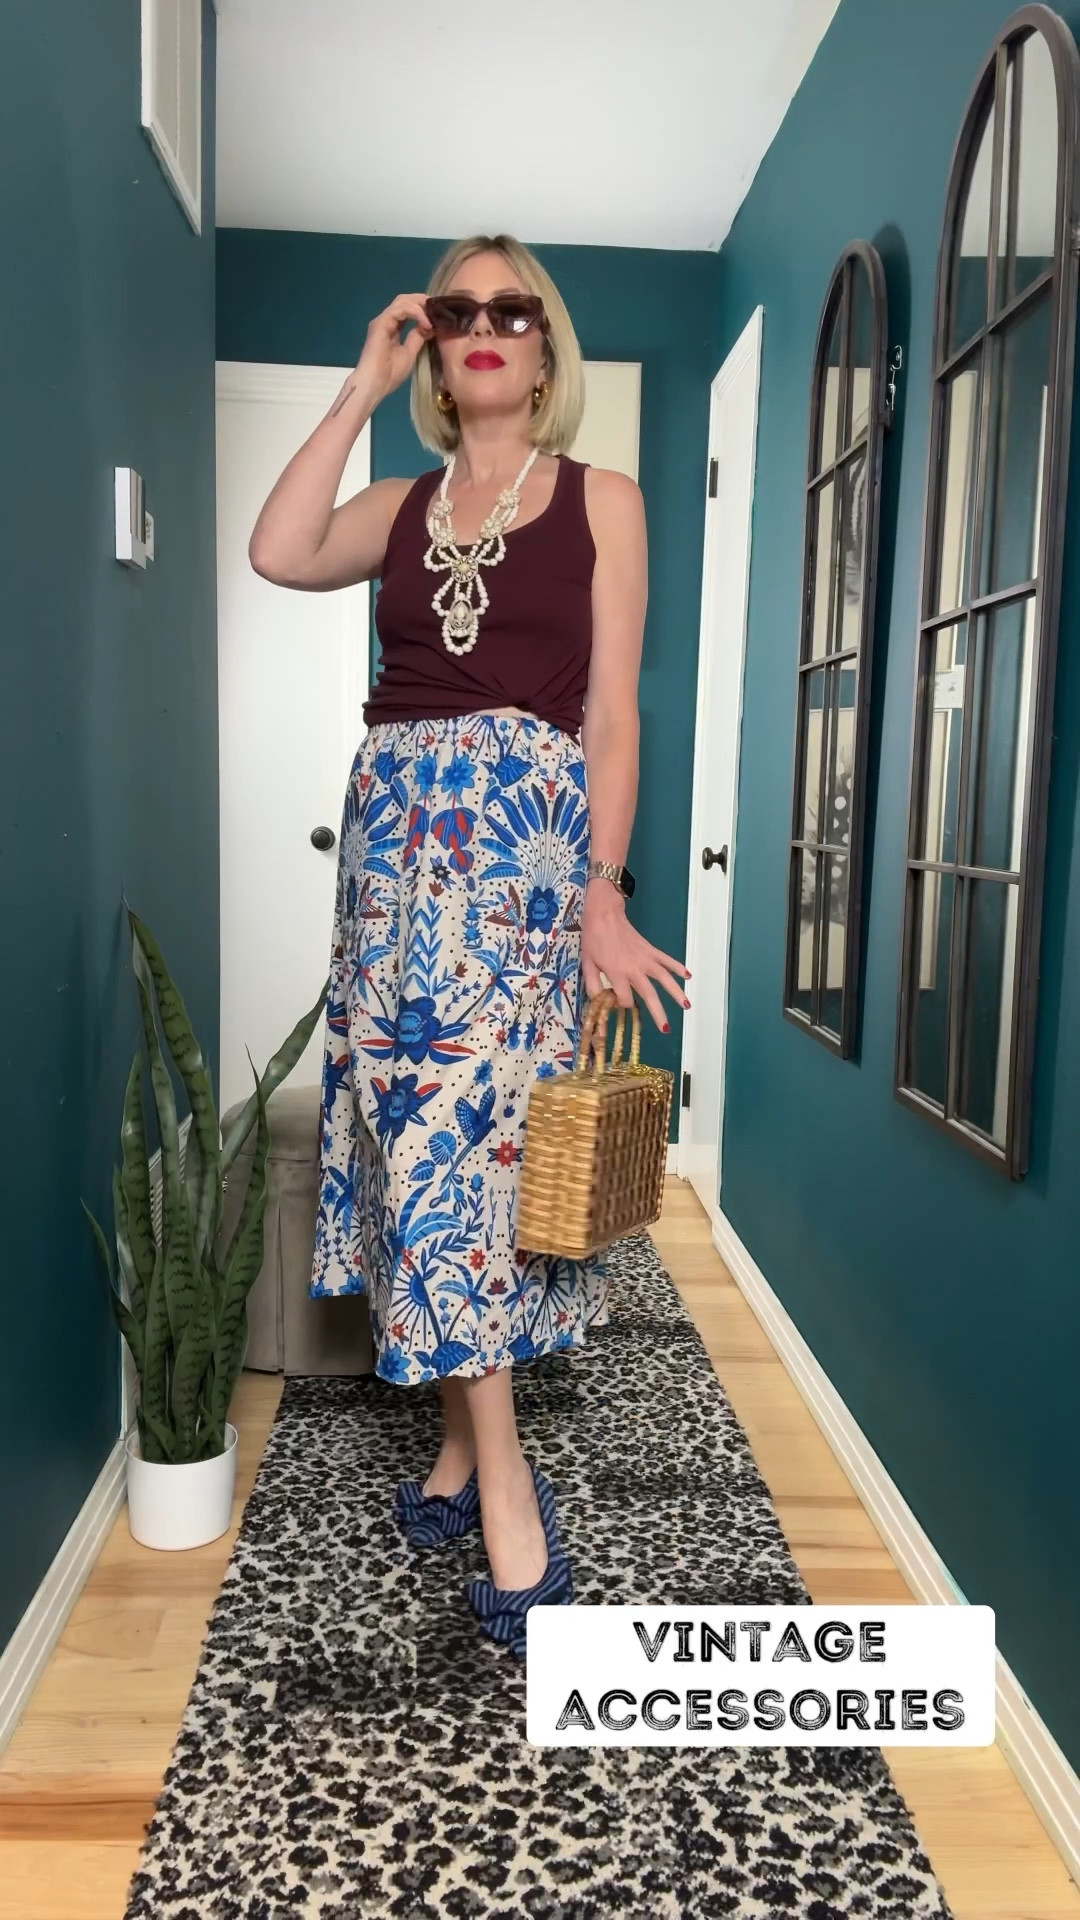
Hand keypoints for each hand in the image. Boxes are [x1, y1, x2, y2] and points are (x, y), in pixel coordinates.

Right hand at [353, 292, 434, 404]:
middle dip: (422, 301)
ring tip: (433, 315)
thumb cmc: (389, 374)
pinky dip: (415, 312)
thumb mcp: (410, 353)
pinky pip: (400, 309)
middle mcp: (387, 320)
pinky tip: (425, 322)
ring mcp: (383, 320)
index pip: (408, 310)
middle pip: (405, 300)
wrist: (374, 384)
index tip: (438, 315)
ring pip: (402, 301)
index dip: (423, 309)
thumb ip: (417, 338)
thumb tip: (428, 326)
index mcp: (392, 328)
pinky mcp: (381, 323)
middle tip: (438, 308)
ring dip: (421, 306)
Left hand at [580, 883, 689, 1033]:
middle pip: (649, 995)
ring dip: (676, 992)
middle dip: (658, 1013)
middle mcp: (635, 969)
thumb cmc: (593, 939)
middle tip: (666, 1029)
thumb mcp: (587, 964)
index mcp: (617, 974)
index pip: (625, 999)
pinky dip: (678, 967)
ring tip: (686, 1006)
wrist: (604, 914)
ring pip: (665, 979)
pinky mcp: (651, 950)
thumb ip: (593, 985)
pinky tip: (688, 976)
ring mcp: (645, 959)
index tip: (618, 1003)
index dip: (622, 1006)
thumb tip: (599, 1001)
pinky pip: (667, 960)